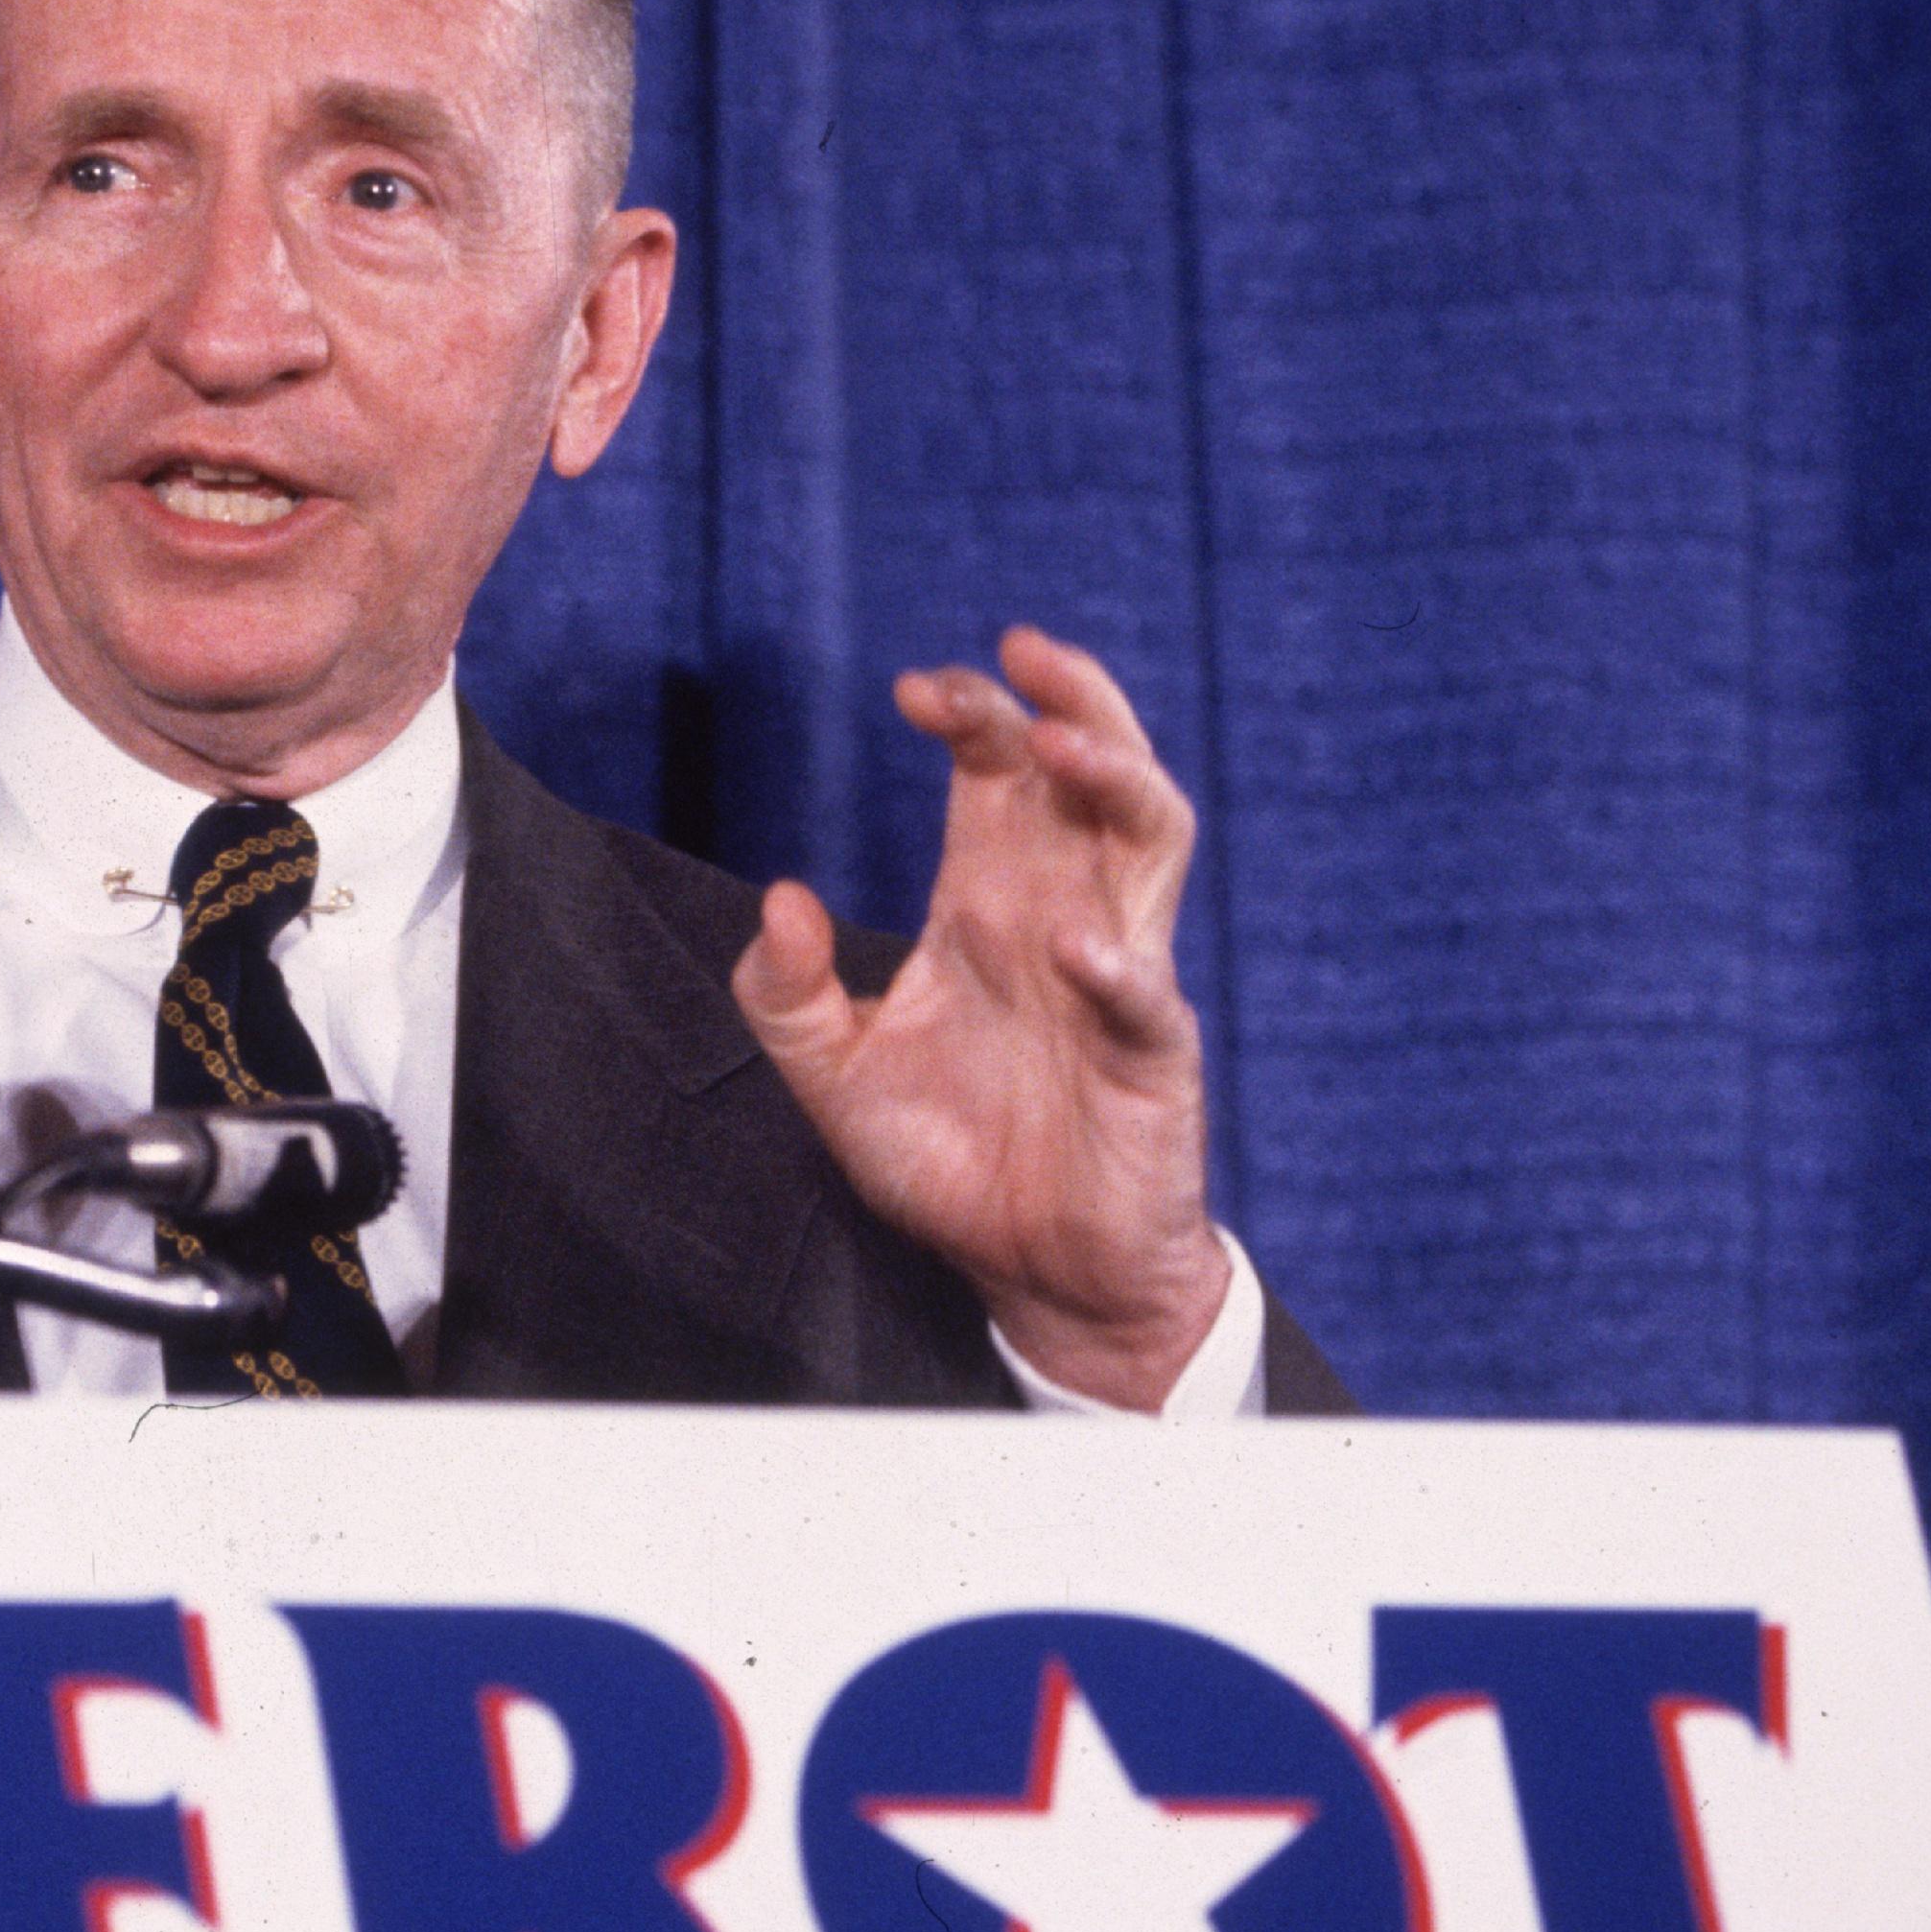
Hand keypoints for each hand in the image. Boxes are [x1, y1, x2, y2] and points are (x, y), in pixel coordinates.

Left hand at [729, 627, 1228, 1408]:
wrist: (1032, 1274)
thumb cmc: (949, 1163)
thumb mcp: (833, 1080)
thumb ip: (785, 997)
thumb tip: (776, 900)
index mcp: (988, 902)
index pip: (996, 775)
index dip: (972, 717)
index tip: (913, 689)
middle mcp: (1061, 915)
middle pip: (1090, 772)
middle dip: (1061, 701)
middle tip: (1012, 657)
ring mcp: (1117, 978)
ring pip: (1154, 840)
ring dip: (1118, 780)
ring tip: (1063, 744)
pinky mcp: (1151, 1058)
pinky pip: (1149, 991)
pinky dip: (1117, 962)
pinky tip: (1074, 945)